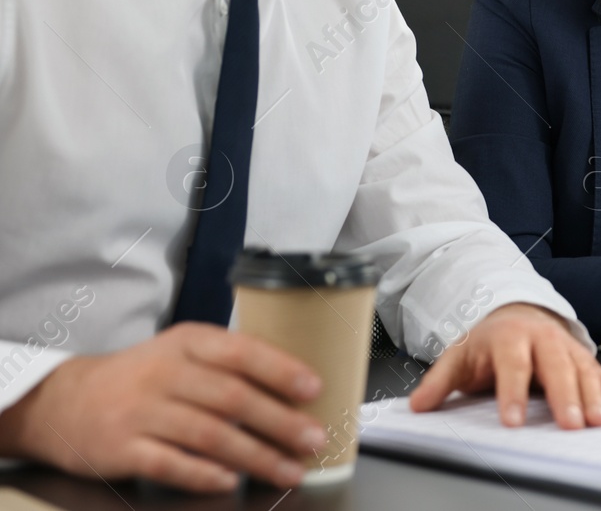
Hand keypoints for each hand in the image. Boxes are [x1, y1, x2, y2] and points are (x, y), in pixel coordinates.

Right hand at [0, 323, 327, 492]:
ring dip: (255, 456)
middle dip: (280, 422)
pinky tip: (230, 482)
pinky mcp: (121, 448)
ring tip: (288, 469)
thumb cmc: (141, 377)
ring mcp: (140, 411)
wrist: (62, 401)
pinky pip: (170, 463)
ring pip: (208, 434)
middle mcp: (164, 373)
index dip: (281, 370)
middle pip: (232, 397)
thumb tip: (293, 390)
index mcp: (187, 342)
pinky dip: (204, 475)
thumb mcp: (182, 353)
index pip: (241, 351)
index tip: (314, 389)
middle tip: (314, 440)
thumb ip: (228, 365)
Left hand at [409, 303, 600, 429]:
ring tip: (598, 421)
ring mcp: (565, 345)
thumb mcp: (459, 356)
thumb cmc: (488, 340)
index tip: (512, 420)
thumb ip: (439, 381)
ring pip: (583, 369)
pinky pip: (600, 372)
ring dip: (594, 395)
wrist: (514, 312)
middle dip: (565, 395)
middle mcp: (542, 337)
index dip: (513, 392)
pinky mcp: (582, 355)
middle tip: (571, 423)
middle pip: (556, 365)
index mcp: (509, 336)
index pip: (512, 364)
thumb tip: (419, 404)